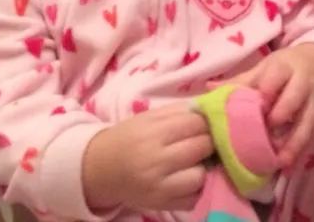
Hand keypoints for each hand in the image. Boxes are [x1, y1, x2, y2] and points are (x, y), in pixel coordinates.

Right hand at [82, 103, 212, 211]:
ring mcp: (159, 187)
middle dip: (208, 142)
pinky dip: (196, 189)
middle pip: (202, 147)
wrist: (100, 169)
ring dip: (203, 167)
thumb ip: (181, 110)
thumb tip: (213, 108)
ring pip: (200, 175)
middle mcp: (155, 162)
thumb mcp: (150, 117)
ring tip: (195, 162)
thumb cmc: (130, 138)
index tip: (204, 124)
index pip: (197, 124)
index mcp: (152, 134)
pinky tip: (187, 179)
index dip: (205, 122)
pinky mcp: (162, 205)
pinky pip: (193, 199)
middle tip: (202, 142)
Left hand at [221, 43, 313, 168]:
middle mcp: (302, 84)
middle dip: (278, 117)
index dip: (265, 93)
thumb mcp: (266, 68)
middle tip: (262, 134)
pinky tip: (287, 169)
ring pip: (306, 123)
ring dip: (293, 143)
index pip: (275, 77)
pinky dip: (300, 154)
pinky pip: (312, 137)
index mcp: (284, 68)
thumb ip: (241, 81)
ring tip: (278, 161)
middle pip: (293, 100)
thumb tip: (209, 88)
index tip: (251, 108)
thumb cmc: (287, 69)